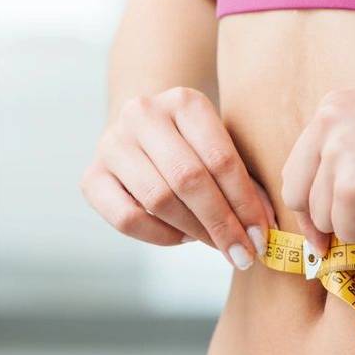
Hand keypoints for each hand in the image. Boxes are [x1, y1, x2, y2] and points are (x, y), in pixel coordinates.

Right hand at [80, 86, 277, 269]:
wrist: (141, 132)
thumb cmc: (194, 146)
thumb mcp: (221, 148)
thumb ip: (245, 183)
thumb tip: (263, 229)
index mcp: (184, 100)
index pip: (220, 159)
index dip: (244, 203)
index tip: (261, 237)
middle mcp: (142, 114)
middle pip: (188, 179)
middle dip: (221, 223)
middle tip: (243, 254)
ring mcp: (111, 143)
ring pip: (158, 199)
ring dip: (194, 231)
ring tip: (217, 244)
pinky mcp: (91, 176)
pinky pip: (127, 219)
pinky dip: (160, 236)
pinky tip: (183, 236)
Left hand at [280, 88, 354, 254]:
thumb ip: (348, 155)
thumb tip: (318, 212)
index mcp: (333, 107)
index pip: (296, 168)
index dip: (309, 204)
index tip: (322, 230)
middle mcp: (327, 123)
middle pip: (297, 196)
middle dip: (322, 223)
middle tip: (352, 234)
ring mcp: (338, 154)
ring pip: (324, 219)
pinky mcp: (354, 187)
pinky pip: (349, 233)